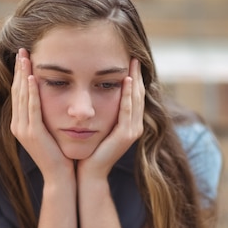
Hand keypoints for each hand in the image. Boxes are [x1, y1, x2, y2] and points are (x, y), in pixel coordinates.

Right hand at [10, 48, 73, 179]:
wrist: (60, 177)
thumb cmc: (59, 154)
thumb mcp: (50, 131)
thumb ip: (46, 116)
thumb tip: (52, 98)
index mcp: (21, 124)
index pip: (19, 94)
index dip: (21, 75)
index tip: (24, 57)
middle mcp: (18, 125)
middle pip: (17, 91)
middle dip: (20, 70)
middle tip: (22, 50)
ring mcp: (23, 130)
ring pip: (22, 96)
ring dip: (23, 75)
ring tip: (25, 57)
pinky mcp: (33, 134)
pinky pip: (31, 108)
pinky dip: (31, 92)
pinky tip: (33, 78)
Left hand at [77, 58, 144, 177]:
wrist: (88, 172)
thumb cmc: (89, 149)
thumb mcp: (97, 125)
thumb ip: (100, 111)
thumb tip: (93, 92)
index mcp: (129, 123)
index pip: (134, 96)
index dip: (133, 78)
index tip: (129, 60)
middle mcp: (134, 126)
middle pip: (139, 94)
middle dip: (137, 75)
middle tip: (134, 55)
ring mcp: (132, 131)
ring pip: (137, 99)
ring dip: (135, 80)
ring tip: (132, 62)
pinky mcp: (126, 135)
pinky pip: (128, 109)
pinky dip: (128, 94)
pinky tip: (126, 80)